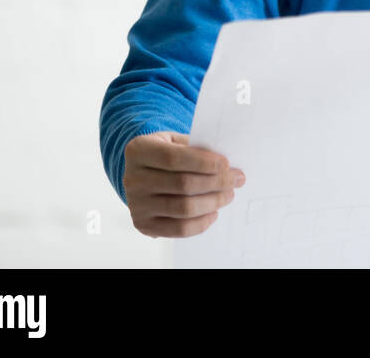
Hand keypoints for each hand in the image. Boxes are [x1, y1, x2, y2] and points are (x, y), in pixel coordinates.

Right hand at [123, 131, 245, 237]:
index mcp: (139, 151)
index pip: (174, 158)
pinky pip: (178, 229)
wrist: (142, 172)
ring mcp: (136, 204)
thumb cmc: (167, 152)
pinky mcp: (143, 224)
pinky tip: (213, 212)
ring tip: (228, 194)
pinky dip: (201, 223)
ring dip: (213, 202)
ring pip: (183, 208)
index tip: (227, 164)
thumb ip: (196, 147)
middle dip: (216, 182)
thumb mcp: (175, 140)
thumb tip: (227, 165)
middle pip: (182, 185)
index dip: (203, 162)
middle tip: (236, 179)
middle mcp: (132, 179)